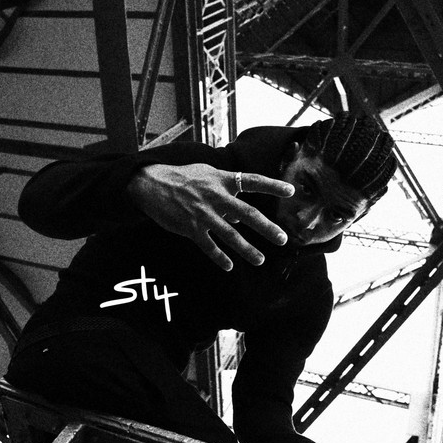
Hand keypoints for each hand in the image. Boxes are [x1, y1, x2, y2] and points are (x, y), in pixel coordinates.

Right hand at [127, 163, 294, 270]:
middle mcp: (216, 197)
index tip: (291, 191)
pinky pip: (208, 245)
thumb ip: (226, 193)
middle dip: (266, 228)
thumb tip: (239, 218)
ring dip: (246, 249)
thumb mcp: (207, 176)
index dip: (272, 185)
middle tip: (282, 239)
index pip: (252, 181)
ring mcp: (203, 213)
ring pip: (230, 235)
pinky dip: (219, 257)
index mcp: (223, 180)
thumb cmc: (182, 178)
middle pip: (247, 213)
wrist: (151, 184)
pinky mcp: (190, 227)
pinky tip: (229, 266)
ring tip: (260, 259)